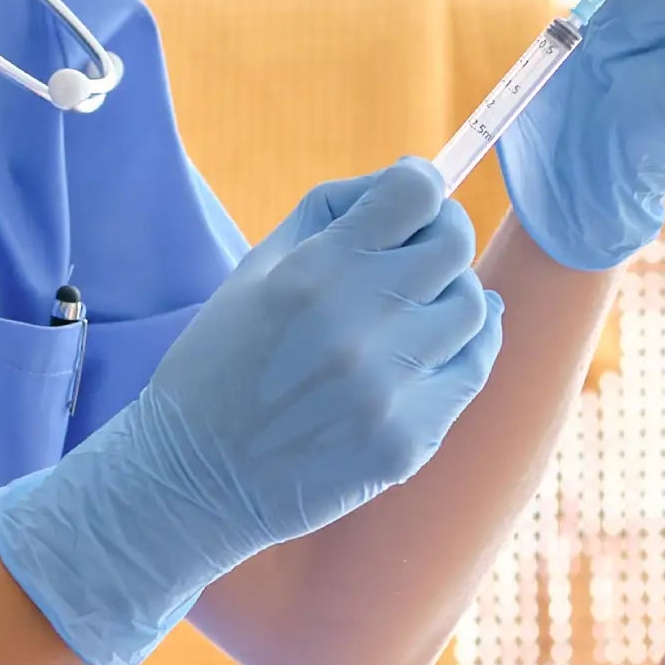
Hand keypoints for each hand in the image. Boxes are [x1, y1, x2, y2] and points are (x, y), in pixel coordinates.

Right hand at [0, 163, 505, 664]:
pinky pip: (473, 369)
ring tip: (414, 310)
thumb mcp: (252, 269)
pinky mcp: (408, 440)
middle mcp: (357, 326)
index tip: (410, 201)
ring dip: (449, 295)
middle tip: (418, 252)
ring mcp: (388, 388)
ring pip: (473, 306)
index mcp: (312, 273)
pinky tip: (443, 342)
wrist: (191, 479)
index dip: (419, 185)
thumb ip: (330, 213)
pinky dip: (467, 346)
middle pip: (454, 243)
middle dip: (441, 234)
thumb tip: (409, 187)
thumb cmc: (219, 363)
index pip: (415, 191)